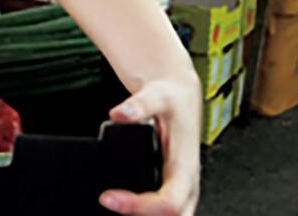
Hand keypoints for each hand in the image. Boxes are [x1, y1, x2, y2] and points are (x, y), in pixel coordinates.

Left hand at [99, 76, 200, 215]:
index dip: (139, 207)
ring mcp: (182, 186)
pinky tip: (124, 204)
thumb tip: (119, 114)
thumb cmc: (173, 96)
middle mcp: (187, 181)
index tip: (109, 198)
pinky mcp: (173, 185)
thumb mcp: (156, 95)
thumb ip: (138, 105)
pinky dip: (145, 211)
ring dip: (144, 215)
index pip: (168, 202)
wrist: (180, 93)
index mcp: (186, 166)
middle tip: (112, 203)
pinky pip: (164, 208)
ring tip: (114, 203)